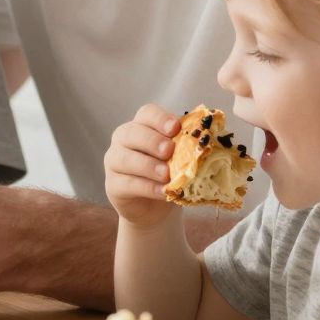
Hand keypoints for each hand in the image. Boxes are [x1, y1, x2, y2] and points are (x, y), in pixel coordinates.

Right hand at [105, 104, 182, 227]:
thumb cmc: (169, 174)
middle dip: (151, 141)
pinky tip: (162, 191)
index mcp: (142, 126)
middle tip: (169, 151)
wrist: (154, 206)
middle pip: (131, 133)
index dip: (160, 119)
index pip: (146, 113)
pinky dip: (146, 187)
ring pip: (124, 158)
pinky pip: (127, 183)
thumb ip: (187, 146)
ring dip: (147, 165)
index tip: (175, 129)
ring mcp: (114, 162)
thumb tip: (207, 140)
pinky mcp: (112, 185)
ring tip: (166, 174)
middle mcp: (123, 140)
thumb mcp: (179, 157)